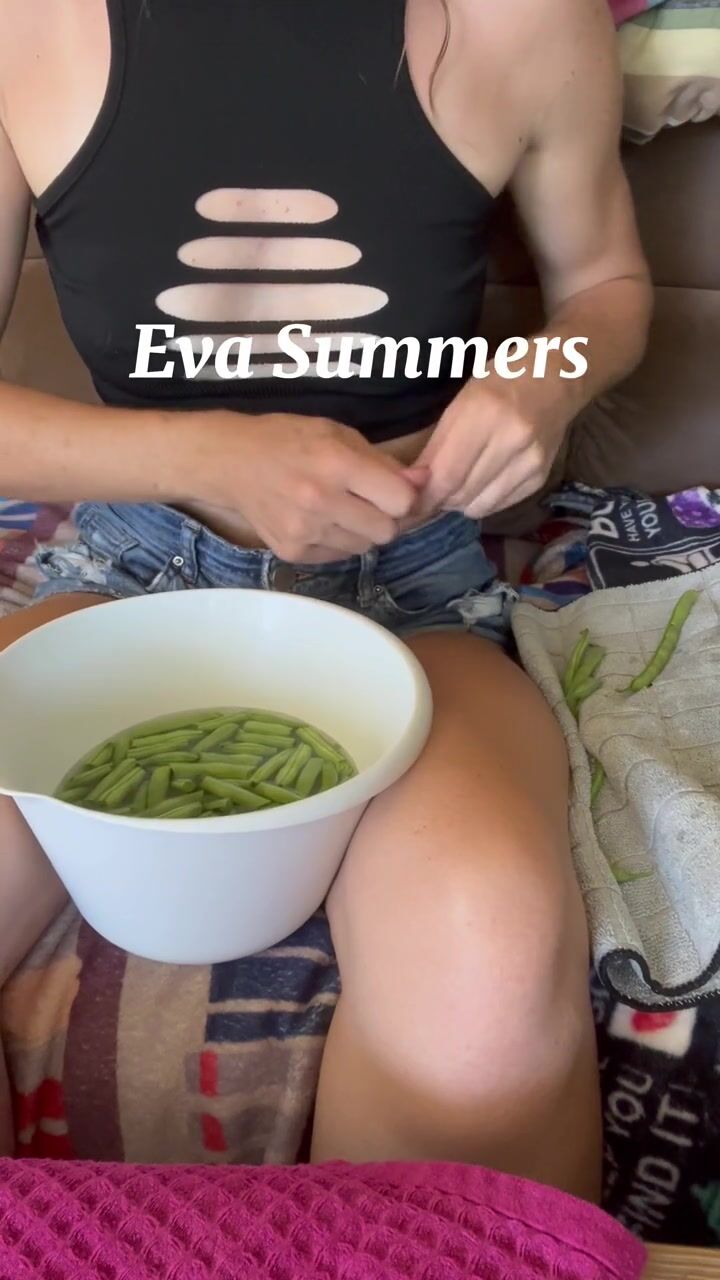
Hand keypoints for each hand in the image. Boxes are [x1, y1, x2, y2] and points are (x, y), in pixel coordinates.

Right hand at [185, 411, 420, 562]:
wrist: (230, 463)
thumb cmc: (288, 440)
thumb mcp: (336, 433)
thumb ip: (381, 461)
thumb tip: (423, 482)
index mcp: (337, 463)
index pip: (400, 501)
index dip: (404, 496)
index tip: (393, 490)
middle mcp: (322, 501)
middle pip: (386, 531)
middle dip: (385, 518)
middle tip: (368, 502)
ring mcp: (305, 531)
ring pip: (364, 547)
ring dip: (361, 531)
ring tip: (340, 509)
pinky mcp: (293, 552)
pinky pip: (338, 556)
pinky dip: (337, 541)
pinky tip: (320, 520)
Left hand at [412, 374, 570, 520]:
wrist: (559, 377)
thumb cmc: (501, 380)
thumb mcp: (462, 402)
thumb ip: (437, 446)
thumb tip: (412, 485)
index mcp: (485, 413)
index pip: (446, 475)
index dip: (423, 496)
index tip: (409, 501)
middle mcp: (512, 440)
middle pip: (461, 494)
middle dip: (439, 498)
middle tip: (431, 489)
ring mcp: (531, 462)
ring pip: (479, 506)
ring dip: (461, 502)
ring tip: (458, 483)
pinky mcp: (541, 477)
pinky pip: (499, 505)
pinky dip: (483, 500)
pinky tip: (482, 481)